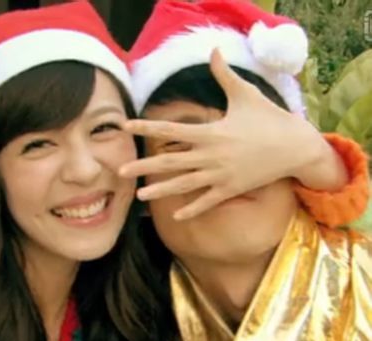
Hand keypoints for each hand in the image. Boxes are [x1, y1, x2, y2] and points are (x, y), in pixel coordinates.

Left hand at [120, 49, 345, 220]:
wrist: (296, 148)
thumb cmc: (269, 120)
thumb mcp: (245, 95)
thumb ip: (224, 76)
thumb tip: (215, 49)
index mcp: (210, 132)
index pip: (171, 131)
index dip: (147, 128)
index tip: (126, 127)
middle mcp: (210, 156)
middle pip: (170, 162)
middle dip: (144, 167)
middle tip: (120, 171)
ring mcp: (220, 175)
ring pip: (184, 185)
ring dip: (161, 191)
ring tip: (140, 197)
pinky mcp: (231, 189)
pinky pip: (208, 202)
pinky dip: (192, 209)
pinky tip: (176, 216)